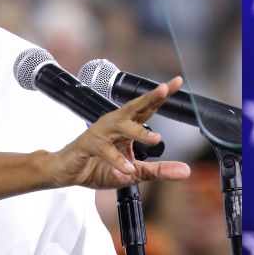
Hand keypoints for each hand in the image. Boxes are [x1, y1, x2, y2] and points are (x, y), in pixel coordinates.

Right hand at [43, 77, 190, 188]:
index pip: (147, 108)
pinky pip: (104, 150)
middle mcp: (114, 125)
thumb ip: (159, 170)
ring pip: (120, 126)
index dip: (161, 96)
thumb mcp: (135, 173)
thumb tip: (186, 171)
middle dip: (150, 97)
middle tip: (165, 89)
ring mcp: (100, 133)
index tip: (177, 81)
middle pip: (134, 107)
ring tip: (155, 139)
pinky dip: (117, 160)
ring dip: (138, 132)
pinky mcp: (88, 145)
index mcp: (126, 127)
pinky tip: (127, 168)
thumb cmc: (98, 166)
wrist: (66, 173)